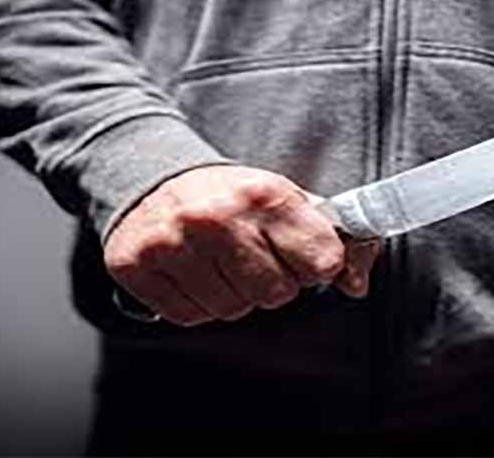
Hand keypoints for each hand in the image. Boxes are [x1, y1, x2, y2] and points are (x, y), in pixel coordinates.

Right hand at [103, 165, 379, 325]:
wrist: (154, 177)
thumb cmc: (230, 196)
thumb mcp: (286, 201)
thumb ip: (335, 239)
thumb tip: (356, 284)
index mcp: (265, 195)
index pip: (323, 261)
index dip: (316, 265)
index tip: (302, 256)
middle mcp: (218, 217)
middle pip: (277, 294)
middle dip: (272, 283)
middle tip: (254, 257)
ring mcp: (173, 242)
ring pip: (232, 310)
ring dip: (233, 295)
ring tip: (221, 263)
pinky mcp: (137, 265)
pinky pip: (190, 317)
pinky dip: (197, 303)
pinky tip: (194, 272)